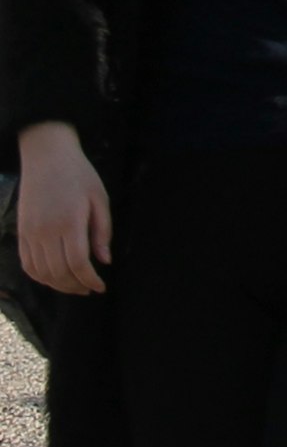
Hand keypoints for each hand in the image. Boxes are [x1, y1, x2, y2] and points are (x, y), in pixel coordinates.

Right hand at [13, 122, 107, 296]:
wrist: (46, 157)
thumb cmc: (79, 175)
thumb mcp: (100, 198)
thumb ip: (102, 231)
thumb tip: (104, 261)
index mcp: (69, 221)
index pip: (77, 262)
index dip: (89, 279)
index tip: (101, 287)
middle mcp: (45, 231)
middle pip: (58, 272)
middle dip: (75, 286)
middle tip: (90, 289)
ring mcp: (30, 233)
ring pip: (41, 272)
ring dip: (58, 285)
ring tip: (75, 286)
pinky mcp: (21, 233)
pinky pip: (27, 264)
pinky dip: (40, 277)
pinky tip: (54, 278)